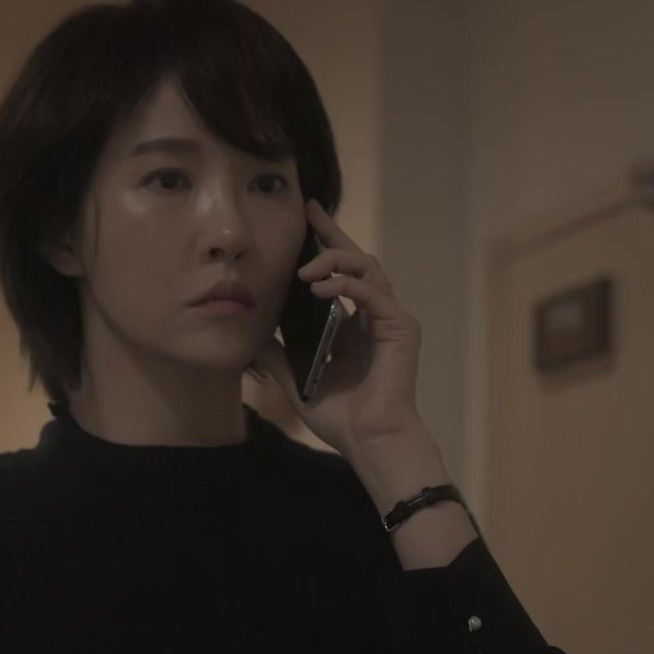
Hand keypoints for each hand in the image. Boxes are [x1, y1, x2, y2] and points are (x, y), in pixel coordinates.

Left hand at [251, 199, 429, 459]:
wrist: (369, 441)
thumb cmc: (340, 417)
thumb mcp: (297, 379)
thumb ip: (279, 356)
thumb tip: (252, 339)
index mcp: (353, 325)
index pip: (339, 275)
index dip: (323, 247)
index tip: (303, 222)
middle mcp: (374, 316)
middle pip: (357, 260)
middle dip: (332, 234)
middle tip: (311, 212)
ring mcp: (390, 320)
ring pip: (368, 268)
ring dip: (336, 261)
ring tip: (305, 270)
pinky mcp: (401, 328)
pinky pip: (374, 293)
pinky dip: (347, 285)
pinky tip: (321, 288)